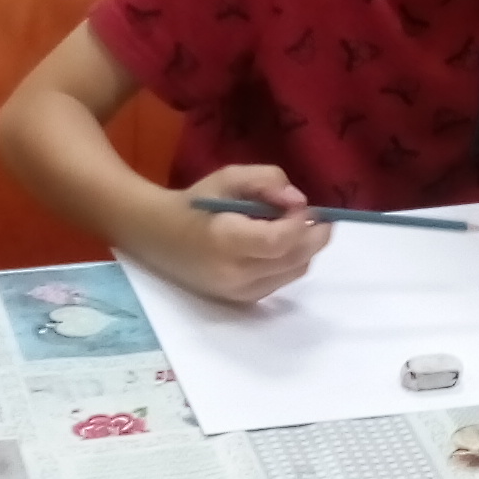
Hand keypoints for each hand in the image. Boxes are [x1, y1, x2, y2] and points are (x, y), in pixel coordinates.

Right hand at [140, 165, 333, 305]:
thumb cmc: (195, 203)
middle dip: (315, 236)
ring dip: (305, 249)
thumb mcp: (228, 178)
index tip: (303, 205)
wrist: (159, 237)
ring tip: (295, 227)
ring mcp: (239, 292)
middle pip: (295, 260)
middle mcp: (234, 273)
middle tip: (319, 216)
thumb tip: (299, 201)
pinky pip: (282, 281)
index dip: (301, 223)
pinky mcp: (243, 300)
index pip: (279, 242)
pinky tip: (279, 244)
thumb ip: (266, 180)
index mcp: (225, 241)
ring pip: (295, 272)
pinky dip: (291, 261)